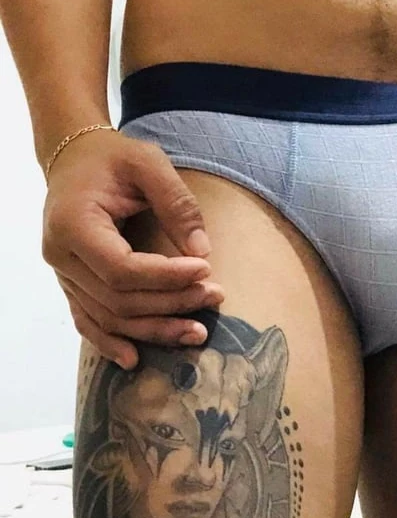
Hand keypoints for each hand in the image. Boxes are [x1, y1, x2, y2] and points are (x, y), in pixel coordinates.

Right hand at [42, 129, 224, 368]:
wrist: (74, 158)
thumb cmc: (112, 158)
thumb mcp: (147, 162)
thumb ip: (177, 202)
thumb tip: (202, 251)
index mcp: (73, 224)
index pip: (121, 269)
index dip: (166, 278)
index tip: (206, 270)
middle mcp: (61, 256)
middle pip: (118, 299)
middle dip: (171, 303)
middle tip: (215, 296)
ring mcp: (63, 275)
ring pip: (107, 318)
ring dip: (153, 329)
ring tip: (197, 332)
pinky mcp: (71, 284)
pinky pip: (88, 321)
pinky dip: (111, 342)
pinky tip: (136, 359)